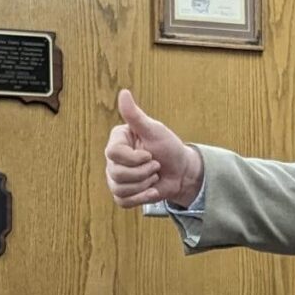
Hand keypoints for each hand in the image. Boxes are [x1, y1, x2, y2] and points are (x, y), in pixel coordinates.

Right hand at [105, 89, 203, 207]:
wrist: (181, 171)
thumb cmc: (169, 147)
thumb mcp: (155, 130)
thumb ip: (136, 115)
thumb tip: (123, 93)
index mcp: (118, 140)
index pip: (113, 154)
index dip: (134, 158)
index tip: (150, 154)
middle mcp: (113, 159)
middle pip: (116, 173)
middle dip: (143, 172)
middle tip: (156, 165)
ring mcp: (116, 177)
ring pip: (120, 189)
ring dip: (145, 184)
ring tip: (154, 175)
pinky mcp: (123, 193)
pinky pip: (123, 201)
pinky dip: (142, 197)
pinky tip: (152, 190)